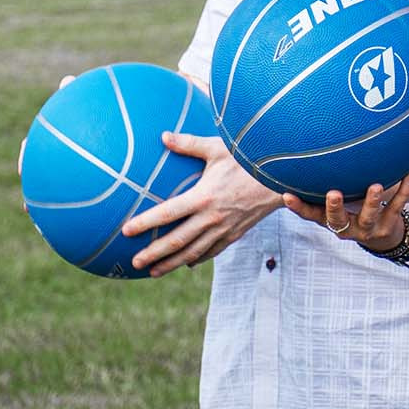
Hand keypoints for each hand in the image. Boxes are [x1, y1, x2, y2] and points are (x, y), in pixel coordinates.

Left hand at [122, 132, 283, 276]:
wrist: (282, 178)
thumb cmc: (249, 158)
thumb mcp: (218, 148)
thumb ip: (189, 144)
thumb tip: (163, 136)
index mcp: (203, 197)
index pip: (168, 213)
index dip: (145, 223)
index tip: (126, 231)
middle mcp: (212, 217)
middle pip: (177, 241)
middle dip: (154, 253)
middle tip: (135, 262)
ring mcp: (224, 229)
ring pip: (194, 252)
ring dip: (172, 263)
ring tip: (153, 271)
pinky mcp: (236, 233)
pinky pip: (213, 250)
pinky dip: (198, 259)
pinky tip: (187, 263)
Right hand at [279, 177, 408, 252]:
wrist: (384, 236)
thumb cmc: (354, 210)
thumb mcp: (339, 201)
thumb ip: (327, 182)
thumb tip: (310, 147)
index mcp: (331, 221)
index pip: (311, 215)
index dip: (298, 207)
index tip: (287, 195)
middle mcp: (347, 228)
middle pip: (338, 221)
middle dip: (334, 208)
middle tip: (333, 193)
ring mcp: (369, 228)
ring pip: (369, 216)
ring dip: (372, 201)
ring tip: (375, 186)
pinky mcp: (389, 225)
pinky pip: (397, 206)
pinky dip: (404, 190)